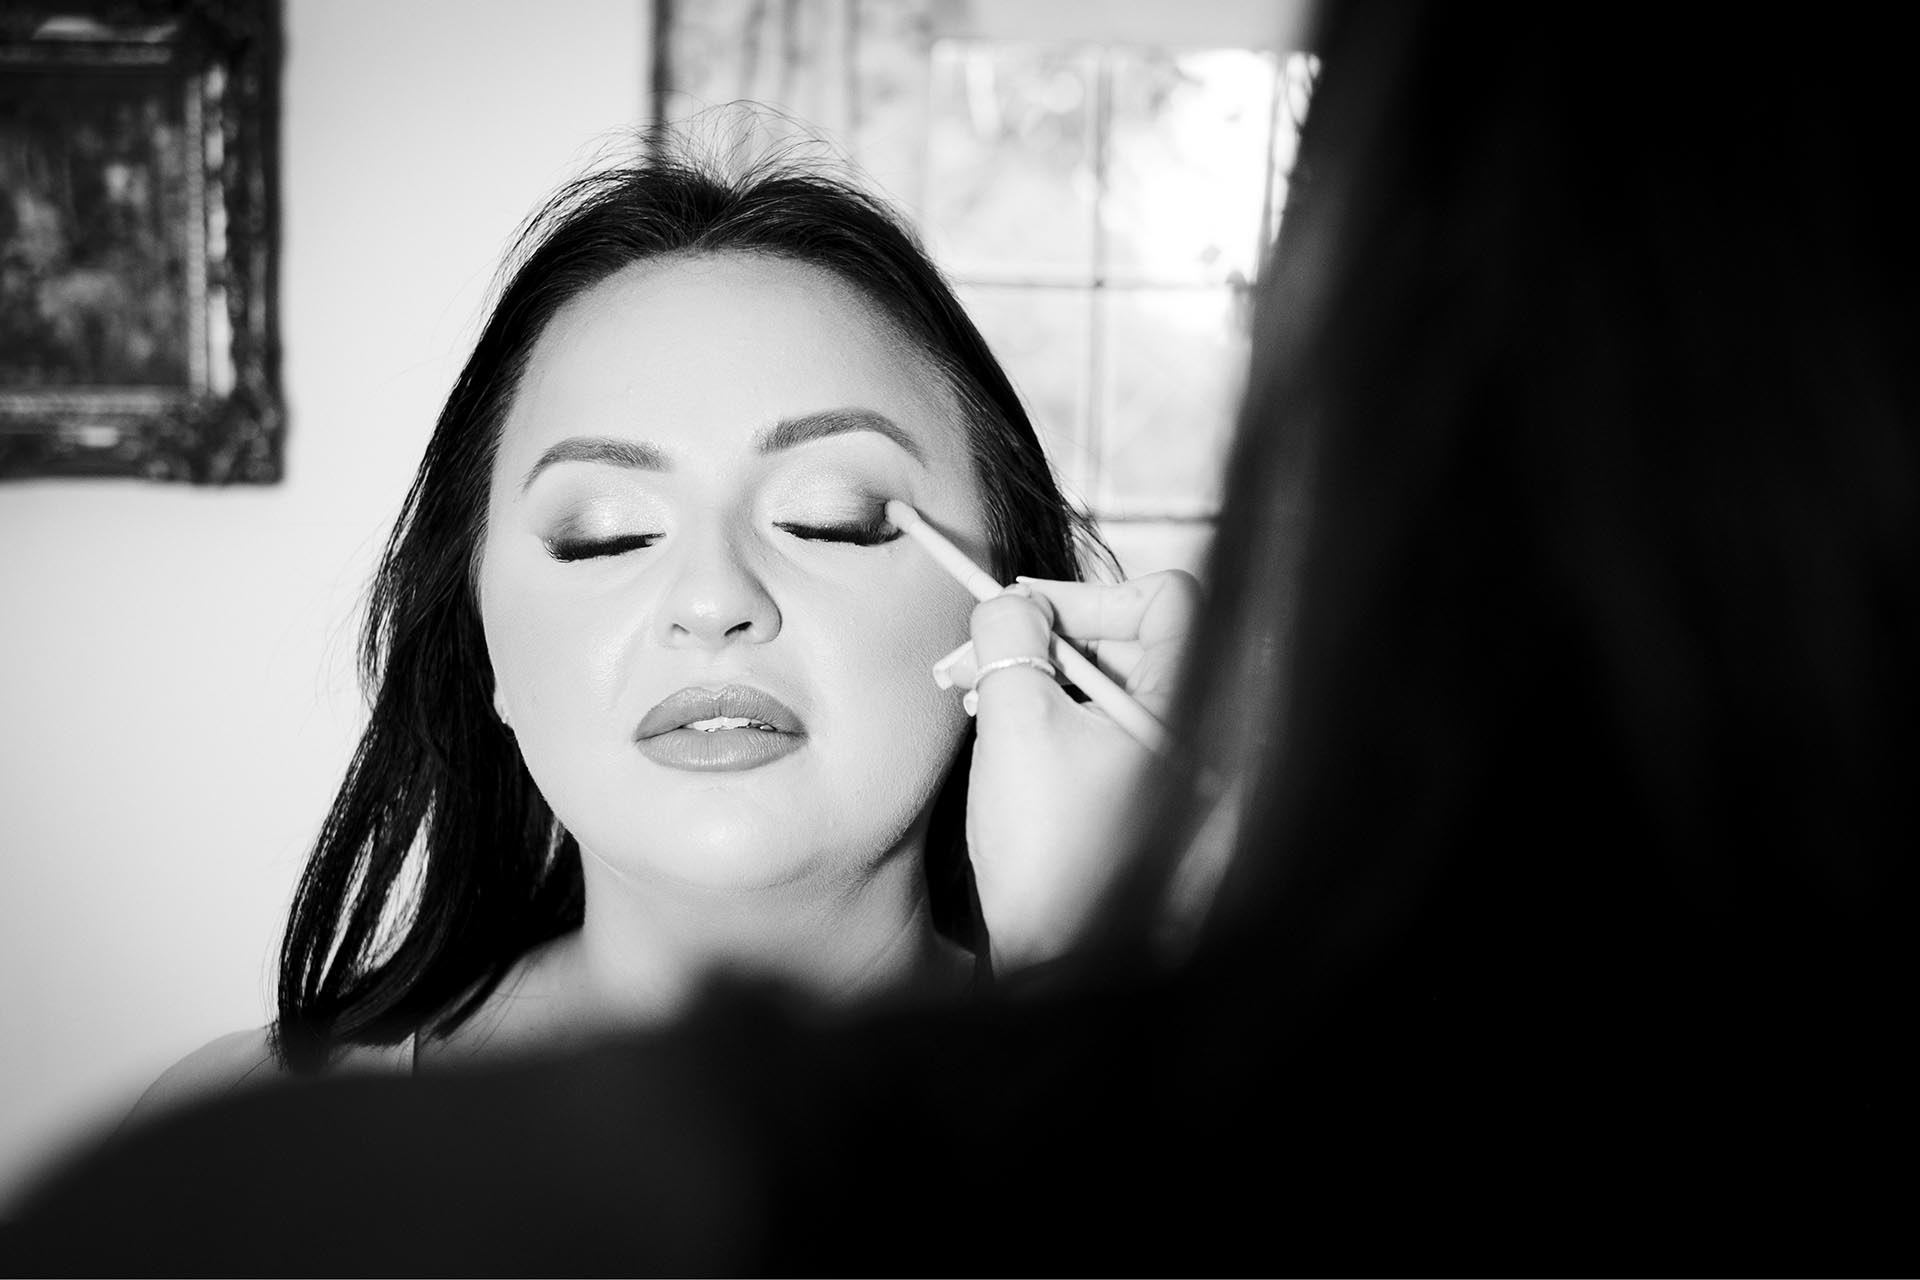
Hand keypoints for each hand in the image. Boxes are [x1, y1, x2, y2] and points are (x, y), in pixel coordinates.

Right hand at [935, 571, 1199, 973]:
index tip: (1027, 611)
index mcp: (1188, 708)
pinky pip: (1107, 729)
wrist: (1057, 961)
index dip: (1090, 594)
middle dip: (1048, 637)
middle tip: (979, 652)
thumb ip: (1012, 638)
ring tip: (976, 693)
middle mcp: (1199, 734)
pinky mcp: (1147, 800)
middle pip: (1133, 641)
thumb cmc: (1048, 855)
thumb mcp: (1016, 722)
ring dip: (1042, 676)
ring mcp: (1176, 771)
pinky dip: (1056, 716)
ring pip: (1111, 685)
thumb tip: (1013, 602)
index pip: (1167, 601)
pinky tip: (1002, 729)